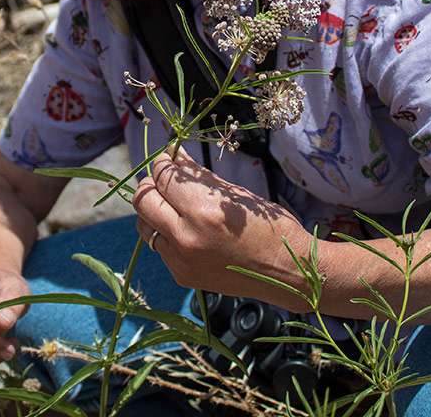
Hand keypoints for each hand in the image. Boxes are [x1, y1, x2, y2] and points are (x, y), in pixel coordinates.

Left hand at [132, 150, 306, 299]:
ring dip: (154, 210)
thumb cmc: (269, 225)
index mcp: (202, 210)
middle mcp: (186, 236)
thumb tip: (175, 155)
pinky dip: (166, 233)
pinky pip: (160, 246)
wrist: (287, 271)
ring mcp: (181, 260)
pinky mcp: (182, 275)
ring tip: (173, 204)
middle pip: (144, 201)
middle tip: (165, 179)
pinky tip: (186, 229)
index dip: (163, 164)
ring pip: (144, 225)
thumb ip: (198, 176)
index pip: (163, 177)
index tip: (168, 159)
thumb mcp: (235, 194)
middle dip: (152, 184)